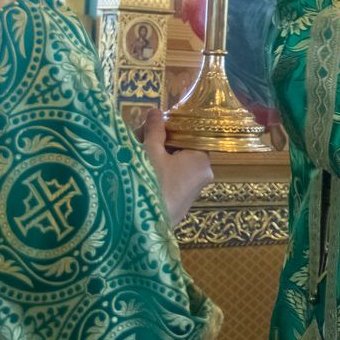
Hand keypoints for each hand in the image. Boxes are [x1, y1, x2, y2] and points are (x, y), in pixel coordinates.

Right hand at [139, 109, 212, 226]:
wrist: (140, 228)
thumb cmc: (149, 184)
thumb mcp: (149, 152)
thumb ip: (155, 131)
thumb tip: (155, 111)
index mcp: (202, 160)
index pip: (195, 136)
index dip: (177, 128)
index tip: (159, 122)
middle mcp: (203, 176)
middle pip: (185, 150)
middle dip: (163, 142)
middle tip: (141, 135)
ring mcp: (192, 192)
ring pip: (177, 166)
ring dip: (159, 158)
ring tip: (137, 151)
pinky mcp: (180, 205)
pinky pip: (173, 181)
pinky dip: (160, 173)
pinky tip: (140, 170)